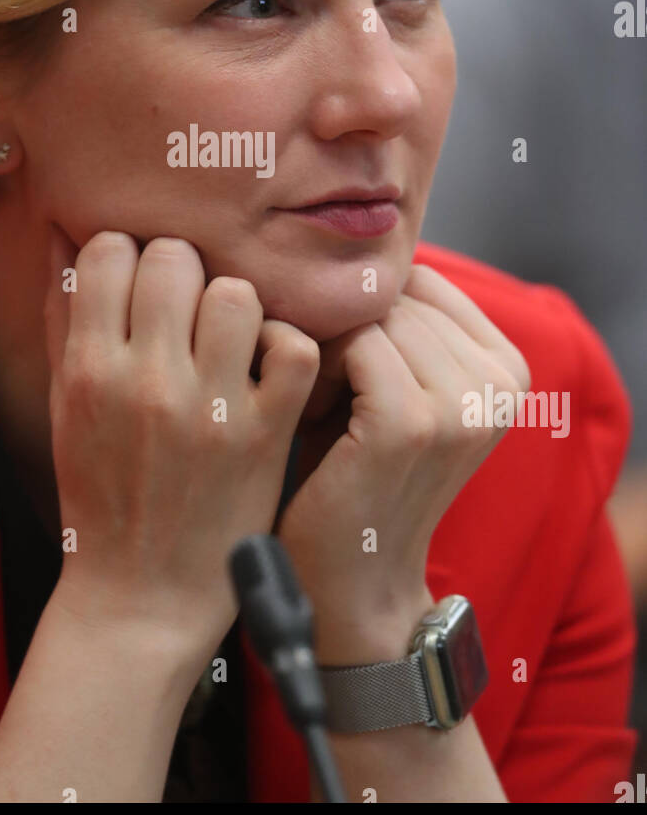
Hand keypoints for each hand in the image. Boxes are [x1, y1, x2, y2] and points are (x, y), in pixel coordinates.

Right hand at [44, 226, 320, 658]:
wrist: (140, 598)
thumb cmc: (99, 493)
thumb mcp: (64, 406)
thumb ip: (65, 317)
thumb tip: (67, 231)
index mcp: (89, 368)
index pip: (108, 250)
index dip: (127, 255)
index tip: (139, 284)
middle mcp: (147, 380)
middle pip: (174, 258)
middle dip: (182, 271)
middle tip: (188, 307)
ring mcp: (212, 408)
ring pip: (237, 292)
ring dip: (236, 305)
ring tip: (231, 335)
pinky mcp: (266, 435)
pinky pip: (294, 348)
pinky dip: (287, 347)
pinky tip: (270, 367)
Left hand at [276, 264, 531, 657]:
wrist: (349, 575)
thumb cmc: (354, 468)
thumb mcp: (394, 382)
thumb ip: (397, 317)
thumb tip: (355, 239)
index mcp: (506, 366)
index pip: (421, 279)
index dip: (367, 312)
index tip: (347, 367)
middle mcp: (497, 382)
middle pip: (394, 295)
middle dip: (345, 331)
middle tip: (323, 391)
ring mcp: (460, 405)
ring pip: (369, 315)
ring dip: (326, 349)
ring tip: (317, 403)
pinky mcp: (410, 424)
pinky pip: (350, 343)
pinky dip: (314, 367)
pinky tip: (309, 410)